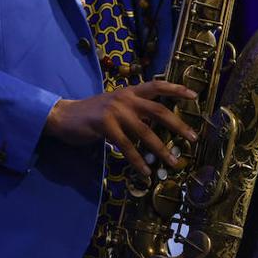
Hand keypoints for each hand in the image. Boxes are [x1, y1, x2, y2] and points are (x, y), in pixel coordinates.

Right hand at [44, 79, 197, 175]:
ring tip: (173, 162)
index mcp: (130, 91)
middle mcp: (126, 98)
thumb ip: (135, 109)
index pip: (157, 86)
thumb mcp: (117, 105)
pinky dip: (138, 160)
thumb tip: (157, 122)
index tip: (194, 96)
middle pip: (158, 110)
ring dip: (161, 149)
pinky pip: (126, 146)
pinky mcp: (105, 126)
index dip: (176, 89)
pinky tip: (146, 171)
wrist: (64, 116)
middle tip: (193, 137)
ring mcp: (115, 111)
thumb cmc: (93, 113)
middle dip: (178, 124)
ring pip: (145, 132)